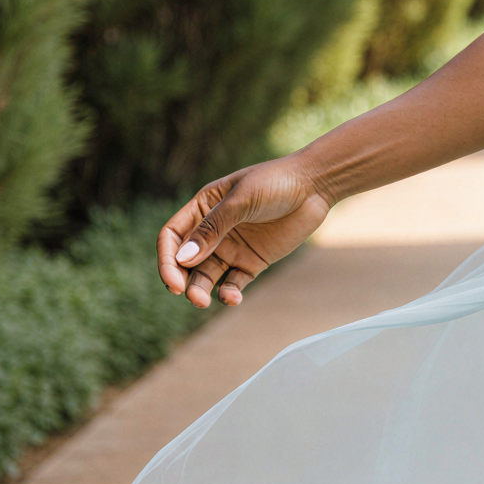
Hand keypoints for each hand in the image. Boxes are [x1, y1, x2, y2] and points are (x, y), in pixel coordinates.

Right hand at [159, 158, 331, 308]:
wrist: (315, 185)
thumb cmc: (276, 182)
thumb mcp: (242, 200)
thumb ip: (213, 228)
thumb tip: (184, 258)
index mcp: (203, 207)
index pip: (172, 236)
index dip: (168, 258)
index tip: (173, 279)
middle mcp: (213, 230)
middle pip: (184, 261)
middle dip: (181, 280)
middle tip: (187, 294)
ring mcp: (232, 247)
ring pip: (205, 276)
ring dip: (200, 290)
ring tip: (203, 301)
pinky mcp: (252, 262)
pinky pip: (233, 283)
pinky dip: (229, 293)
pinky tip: (232, 298)